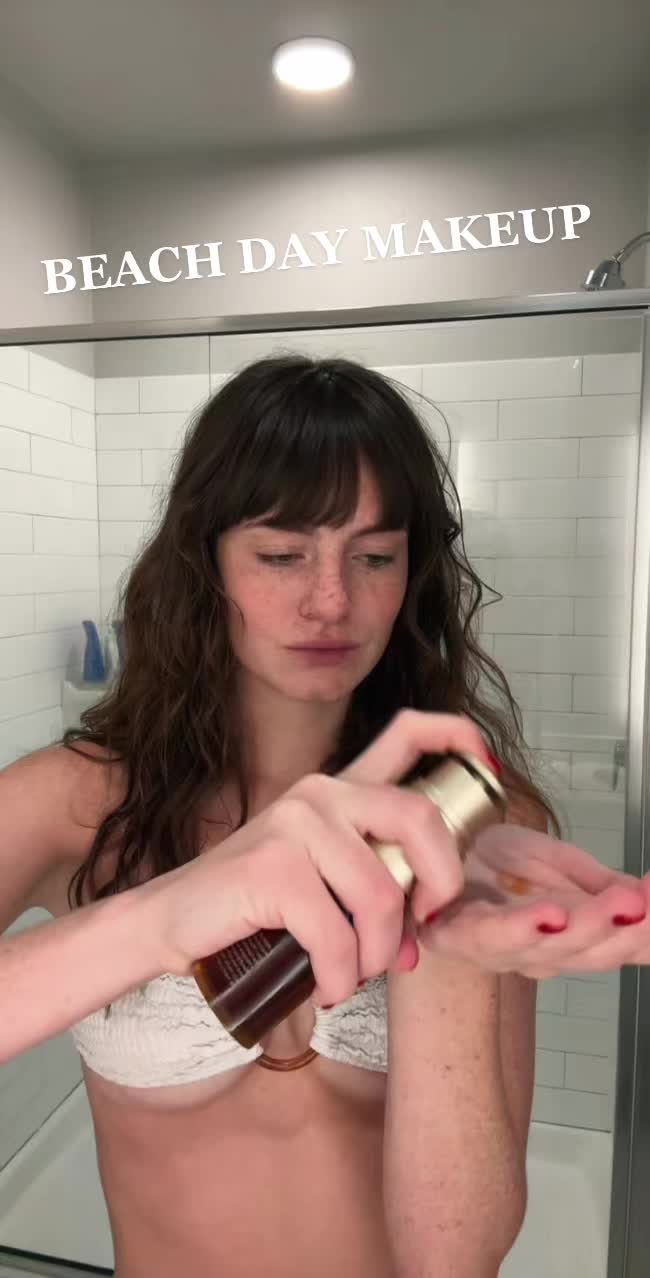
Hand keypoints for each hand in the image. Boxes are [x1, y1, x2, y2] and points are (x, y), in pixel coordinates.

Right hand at [152, 710, 488, 1005]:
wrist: (176, 923)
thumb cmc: (257, 906)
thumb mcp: (324, 879)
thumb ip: (378, 883)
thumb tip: (428, 929)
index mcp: (341, 789)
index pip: (408, 733)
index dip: (458, 738)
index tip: (488, 765)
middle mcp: (321, 793)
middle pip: (420, 818)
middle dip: (440, 887)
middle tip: (415, 937)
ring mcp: (295, 824)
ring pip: (380, 895)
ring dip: (377, 956)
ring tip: (353, 975)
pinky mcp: (272, 867)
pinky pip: (338, 934)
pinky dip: (341, 976)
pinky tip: (326, 985)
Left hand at [418, 823, 647, 978]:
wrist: (436, 846)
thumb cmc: (494, 864)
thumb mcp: (562, 865)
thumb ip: (605, 888)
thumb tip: (648, 901)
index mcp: (574, 939)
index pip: (623, 942)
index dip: (649, 931)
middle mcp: (543, 954)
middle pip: (596, 950)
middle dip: (632, 929)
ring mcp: (502, 951)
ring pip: (553, 947)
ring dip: (591, 927)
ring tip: (623, 908)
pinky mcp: (457, 937)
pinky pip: (493, 936)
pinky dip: (525, 928)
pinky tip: (553, 914)